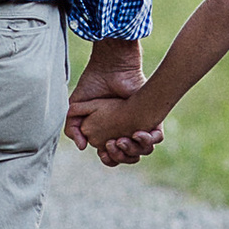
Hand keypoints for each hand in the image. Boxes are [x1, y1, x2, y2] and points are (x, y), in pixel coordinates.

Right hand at [66, 41, 158, 166]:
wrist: (110, 70)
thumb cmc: (93, 85)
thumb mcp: (75, 109)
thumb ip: (72, 128)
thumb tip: (83, 147)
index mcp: (110, 132)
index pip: (112, 156)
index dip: (108, 158)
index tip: (103, 151)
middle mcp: (126, 131)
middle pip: (128, 157)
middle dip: (120, 156)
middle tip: (112, 143)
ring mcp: (141, 126)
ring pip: (143, 150)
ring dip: (133, 151)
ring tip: (121, 139)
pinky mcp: (153, 118)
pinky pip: (156, 138)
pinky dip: (148, 140)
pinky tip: (136, 133)